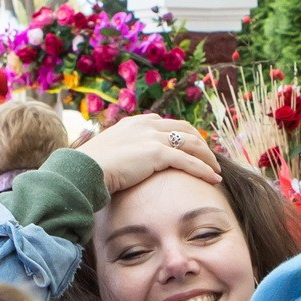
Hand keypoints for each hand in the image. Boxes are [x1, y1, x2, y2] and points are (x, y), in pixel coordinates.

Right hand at [75, 113, 220, 193]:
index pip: (167, 123)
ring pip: (191, 143)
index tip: (192, 147)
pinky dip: (203, 169)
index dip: (184, 135)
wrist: (84, 168)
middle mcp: (147, 125)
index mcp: (136, 122)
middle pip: (185, 129)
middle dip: (201, 143)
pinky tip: (213, 179)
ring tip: (215, 171)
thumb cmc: (91, 166)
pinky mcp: (157, 153)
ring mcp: (152, 137)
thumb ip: (121, 151)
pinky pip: (188, 161)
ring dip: (207, 157)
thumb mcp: (108, 151)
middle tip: (210, 158)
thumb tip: (123, 163)